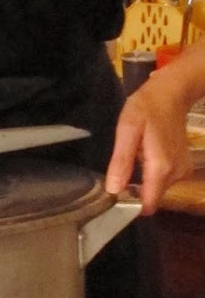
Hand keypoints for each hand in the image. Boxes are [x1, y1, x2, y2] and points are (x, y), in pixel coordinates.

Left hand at [105, 39, 204, 211]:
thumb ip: (121, 161)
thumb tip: (114, 190)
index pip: (147, 204)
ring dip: (143, 182)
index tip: (115, 198)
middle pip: (151, 198)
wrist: (172, 93)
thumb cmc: (147, 108)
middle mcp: (175, 173)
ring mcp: (182, 171)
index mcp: (161, 167)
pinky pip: (163, 180)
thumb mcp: (127, 130)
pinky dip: (152, 174)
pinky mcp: (183, 167)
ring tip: (132, 159)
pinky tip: (144, 156)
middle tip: (120, 171)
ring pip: (157, 190)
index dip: (130, 205)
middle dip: (135, 192)